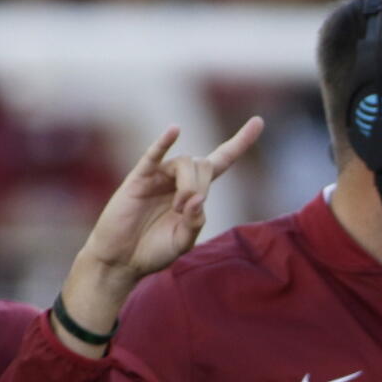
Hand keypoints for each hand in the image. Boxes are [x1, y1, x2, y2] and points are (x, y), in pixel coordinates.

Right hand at [56, 117, 263, 356]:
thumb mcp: (183, 242)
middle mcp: (178, 179)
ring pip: (186, 162)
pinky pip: (153, 156)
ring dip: (188, 185)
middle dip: (203, 185)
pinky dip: (164, 142)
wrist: (122, 260)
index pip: (222, 159)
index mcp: (195, 192)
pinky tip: (175, 130)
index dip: (240, 142)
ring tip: (177, 208)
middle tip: (187, 210)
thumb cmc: (153, 251)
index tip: (259, 121)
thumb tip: (198, 199)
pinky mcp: (138, 179)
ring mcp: (158, 177)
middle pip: (205, 164)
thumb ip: (196, 223)